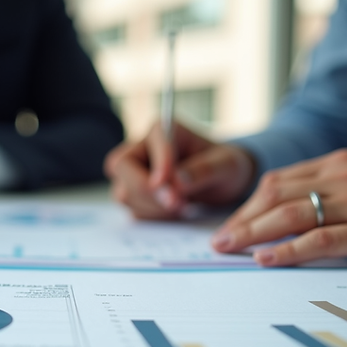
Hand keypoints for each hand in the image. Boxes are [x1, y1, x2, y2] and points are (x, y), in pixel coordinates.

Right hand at [104, 120, 254, 219]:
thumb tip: (178, 183)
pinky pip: (132, 209)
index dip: (158, 164)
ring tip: (183, 206)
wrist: (221, 181)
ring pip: (123, 191)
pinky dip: (153, 216)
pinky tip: (174, 212)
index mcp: (162, 129)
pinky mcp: (134, 194)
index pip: (151, 142)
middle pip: (120, 165)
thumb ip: (203, 171)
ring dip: (152, 206)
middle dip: (147, 190)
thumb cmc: (223, 165)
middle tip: (177, 204)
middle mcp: (141, 147)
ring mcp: (133, 172)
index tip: (167, 186)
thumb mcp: (225, 166)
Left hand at [211, 149, 346, 266]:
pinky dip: (288, 250)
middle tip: (217, 242)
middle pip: (275, 196)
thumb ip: (336, 192)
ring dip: (252, 233)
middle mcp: (342, 178)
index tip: (230, 225)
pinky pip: (320, 240)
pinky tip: (265, 259)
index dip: (249, 205)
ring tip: (227, 249)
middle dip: (240, 220)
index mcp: (338, 165)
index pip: (279, 182)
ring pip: (290, 214)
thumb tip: (300, 216)